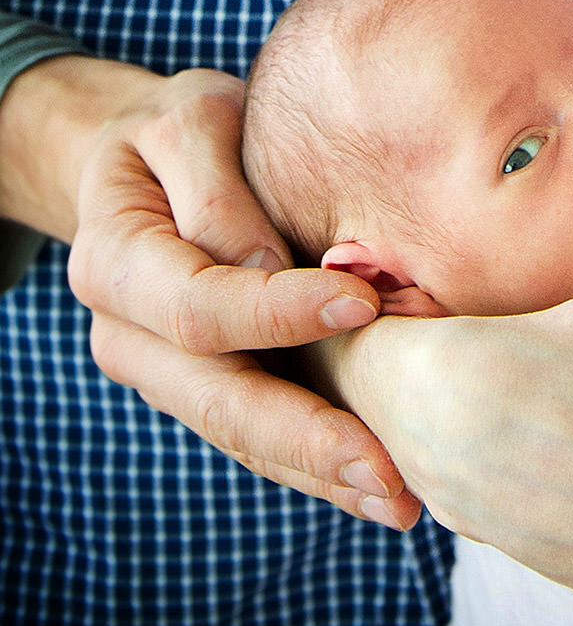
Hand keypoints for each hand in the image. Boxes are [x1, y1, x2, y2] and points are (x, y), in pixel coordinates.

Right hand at [2, 54, 417, 527]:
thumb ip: (219, 189)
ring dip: (323, 476)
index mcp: (118, 264)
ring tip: (400, 503)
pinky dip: (320, 469)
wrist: (142, 167)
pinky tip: (381, 493)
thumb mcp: (191, 122)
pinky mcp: (213, 390)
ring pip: (245, 437)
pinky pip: (263, 439)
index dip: (276, 312)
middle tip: (388, 474)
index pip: (199, 306)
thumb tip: (261, 262)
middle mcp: (132, 337)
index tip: (361, 303)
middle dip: (308, 441)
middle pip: (221, 401)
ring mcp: (170, 377)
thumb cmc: (180, 135)